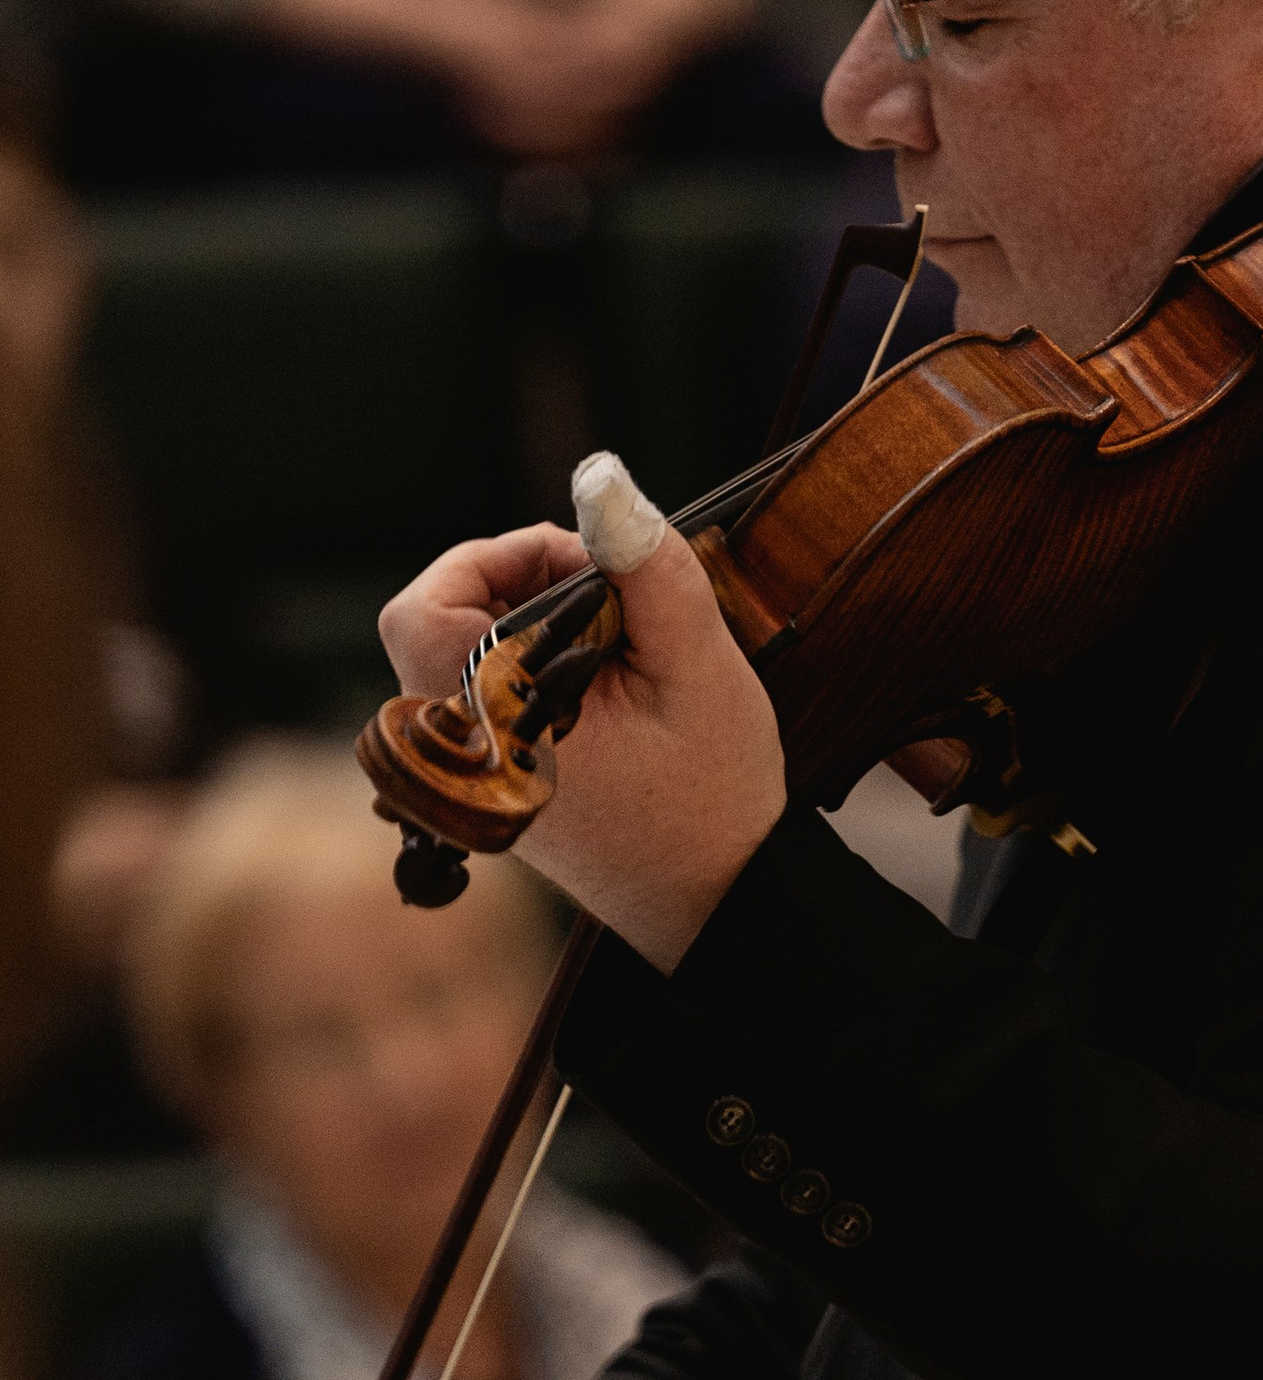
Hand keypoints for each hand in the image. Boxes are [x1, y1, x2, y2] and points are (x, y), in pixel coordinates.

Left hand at [378, 476, 784, 970]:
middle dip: (519, 586)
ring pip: (457, 660)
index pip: (426, 605)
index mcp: (490, 724)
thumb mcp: (698, 663)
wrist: (720, 901)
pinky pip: (479, 702)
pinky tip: (603, 685)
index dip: (494, 558)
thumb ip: (645, 565)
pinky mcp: (491, 790)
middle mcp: (461, 755)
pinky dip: (532, 671)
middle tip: (612, 597)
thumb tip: (602, 479)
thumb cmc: (714, 793)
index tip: (583, 560)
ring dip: (529, 627)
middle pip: (437, 624)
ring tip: (617, 645)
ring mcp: (469, 780)